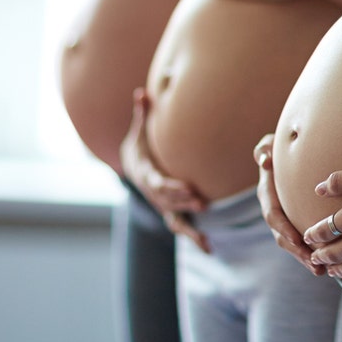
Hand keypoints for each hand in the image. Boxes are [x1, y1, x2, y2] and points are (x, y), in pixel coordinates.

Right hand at [120, 88, 209, 252]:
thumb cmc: (140, 148)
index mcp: (145, 175)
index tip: (187, 188)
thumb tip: (142, 92)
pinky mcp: (172, 213)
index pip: (157, 184)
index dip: (171, 187)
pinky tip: (209, 249)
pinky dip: (194, 239)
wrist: (132, 168)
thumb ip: (141, 114)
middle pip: (168, 202)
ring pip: (174, 220)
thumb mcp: (138, 132)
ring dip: (190, 229)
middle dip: (183, 203)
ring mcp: (163, 207)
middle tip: (201, 203)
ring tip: (205, 239)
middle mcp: (153, 195)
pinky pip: (182, 228)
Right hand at [253, 134, 324, 275]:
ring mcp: (284, 219)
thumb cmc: (278, 147)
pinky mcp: (295, 223)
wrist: (286, 155)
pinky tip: (328, 264)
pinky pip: (302, 241)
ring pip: (293, 244)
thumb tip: (264, 160)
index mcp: (267, 194)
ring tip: (322, 271)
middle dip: (298, 252)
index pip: (273, 215)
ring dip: (306, 258)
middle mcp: (274, 210)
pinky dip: (312, 253)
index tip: (296, 240)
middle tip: (314, 264)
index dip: (283, 229)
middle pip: (283, 237)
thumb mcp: (269, 144)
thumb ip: (264, 149)